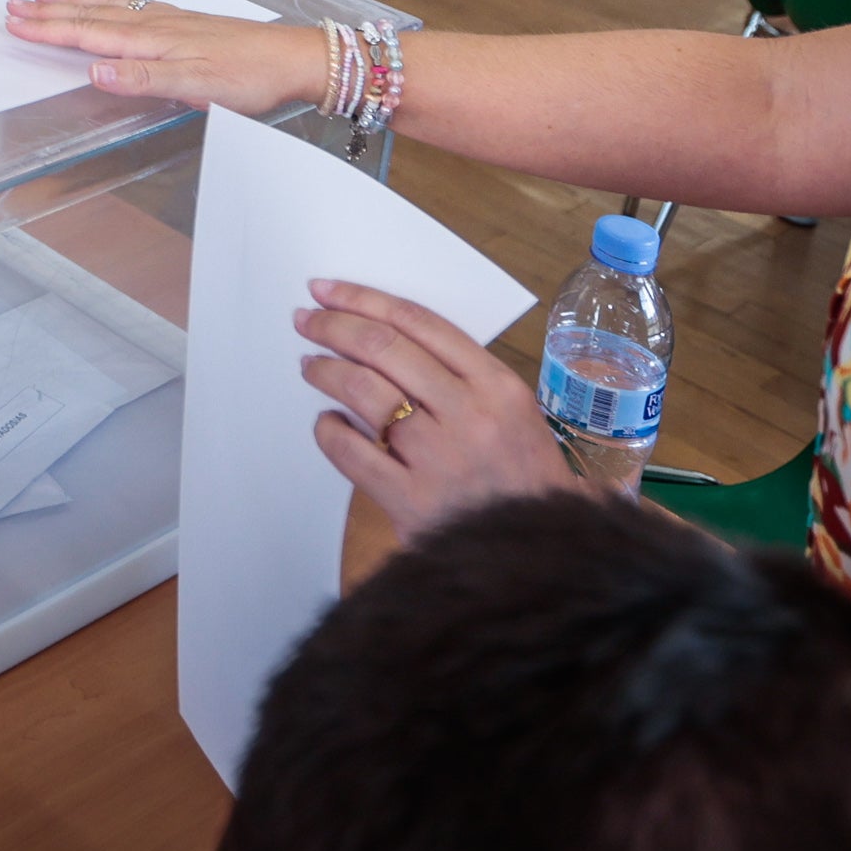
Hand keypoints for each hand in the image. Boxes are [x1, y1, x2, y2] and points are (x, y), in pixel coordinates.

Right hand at [1, 0, 319, 116]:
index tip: (15, 23)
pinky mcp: (183, 24)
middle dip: (49, 11)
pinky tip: (104, 4)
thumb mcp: (196, 85)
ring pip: (108, 8)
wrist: (293, 59)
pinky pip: (128, 7)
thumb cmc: (249, 76)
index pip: (88, 33)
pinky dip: (103, 4)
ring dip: (72, 4)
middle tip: (12, 4)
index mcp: (151, 39)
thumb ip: (143, 78)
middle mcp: (155, 23)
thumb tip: (94, 71)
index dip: (49, 29)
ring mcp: (169, 20)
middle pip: (91, 15)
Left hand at [298, 278, 574, 538]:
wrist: (544, 558)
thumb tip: (393, 340)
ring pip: (362, 392)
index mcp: (499, 388)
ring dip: (326, 371)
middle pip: (383, 348)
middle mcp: (469, 415)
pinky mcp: (410, 501)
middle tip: (307, 320)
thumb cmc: (527, 484)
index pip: (419, 323)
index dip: (365, 299)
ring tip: (310, 365)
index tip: (330, 291)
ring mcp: (438, 458)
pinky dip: (329, 431)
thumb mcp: (517, 418)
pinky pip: (351, 453)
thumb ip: (464, 378)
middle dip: (333, 325)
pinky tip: (327, 424)